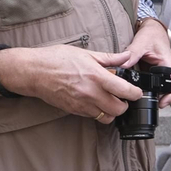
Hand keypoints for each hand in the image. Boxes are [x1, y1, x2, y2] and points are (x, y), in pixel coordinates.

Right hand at [0, 45, 142, 122]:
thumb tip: (126, 56)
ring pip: (107, 117)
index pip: (125, 91)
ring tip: (109, 100)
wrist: (34, 72)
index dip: (135, 93)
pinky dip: (98, 112)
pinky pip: (92, 117)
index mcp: (96, 76)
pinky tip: (95, 101)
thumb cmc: (57, 59)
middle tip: (123, 96)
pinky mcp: (73, 110)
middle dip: (125, 104)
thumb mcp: (86, 54)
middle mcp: (90, 93)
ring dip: (112, 111)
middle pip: (119, 109)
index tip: (137, 91)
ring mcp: (81, 104)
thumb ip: (109, 58)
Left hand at [119, 18, 170, 106]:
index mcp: (169, 63)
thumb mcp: (141, 43)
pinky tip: (146, 93)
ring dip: (162, 96)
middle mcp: (170, 69)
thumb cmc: (151, 34)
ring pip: (169, 88)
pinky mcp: (160, 72)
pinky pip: (162, 84)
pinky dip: (156, 90)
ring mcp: (166, 71)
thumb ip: (132, 54)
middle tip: (154, 105)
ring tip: (149, 101)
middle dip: (166, 99)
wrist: (152, 29)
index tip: (162, 103)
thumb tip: (122, 66)